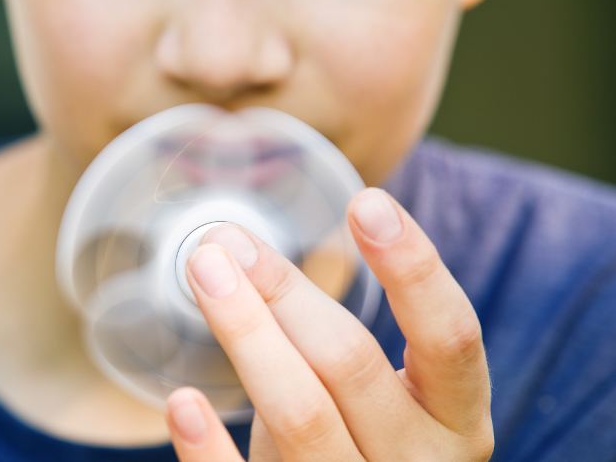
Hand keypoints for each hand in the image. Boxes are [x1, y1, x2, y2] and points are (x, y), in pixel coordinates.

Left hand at [164, 188, 492, 460]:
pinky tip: (182, 400)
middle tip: (226, 242)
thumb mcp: (371, 392)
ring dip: (247, 334)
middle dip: (284, 291)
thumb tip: (236, 250)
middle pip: (350, 363)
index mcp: (455, 418)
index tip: (365, 201)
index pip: (451, 336)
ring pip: (302, 415)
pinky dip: (210, 449)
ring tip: (204, 272)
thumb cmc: (360, 439)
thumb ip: (324, 332)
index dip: (413, 267)